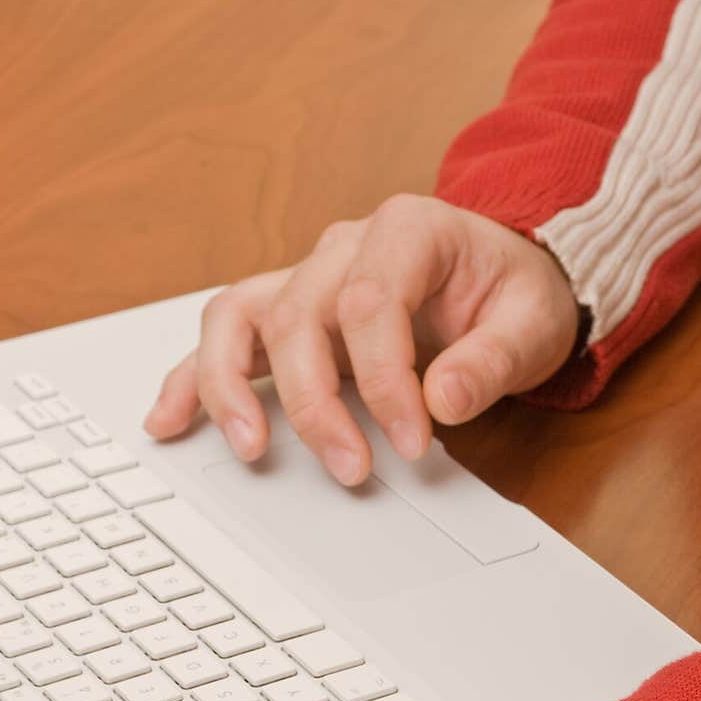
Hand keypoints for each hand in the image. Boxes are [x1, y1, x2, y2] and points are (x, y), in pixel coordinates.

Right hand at [144, 194, 577, 484]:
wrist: (501, 280)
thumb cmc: (511, 295)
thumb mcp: (530, 326)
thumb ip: (492, 362)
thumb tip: (443, 400)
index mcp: (407, 231)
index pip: (369, 300)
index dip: (384, 379)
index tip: (412, 440)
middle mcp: (344, 249)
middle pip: (297, 315)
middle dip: (316, 403)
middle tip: (352, 468)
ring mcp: (308, 280)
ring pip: (240, 317)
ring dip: (231, 387)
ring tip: (248, 447)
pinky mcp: (289, 315)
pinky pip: (225, 337)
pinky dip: (194, 379)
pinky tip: (170, 420)